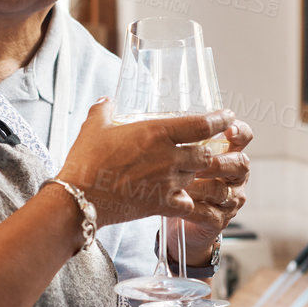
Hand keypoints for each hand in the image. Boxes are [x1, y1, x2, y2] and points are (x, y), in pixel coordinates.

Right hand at [57, 100, 240, 226]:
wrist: (81, 198)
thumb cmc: (87, 160)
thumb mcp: (94, 126)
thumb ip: (104, 110)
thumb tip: (107, 101)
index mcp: (157, 132)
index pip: (203, 125)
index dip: (220, 120)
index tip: (227, 117)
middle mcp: (169, 157)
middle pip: (206, 154)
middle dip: (211, 151)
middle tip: (213, 147)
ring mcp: (168, 183)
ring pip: (198, 177)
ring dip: (199, 174)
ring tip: (197, 171)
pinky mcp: (163, 204)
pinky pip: (189, 205)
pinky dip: (192, 203)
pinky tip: (188, 200)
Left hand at [174, 119, 253, 262]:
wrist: (175, 216)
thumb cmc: (178, 178)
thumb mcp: (181, 155)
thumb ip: (182, 139)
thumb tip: (161, 119)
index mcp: (229, 153)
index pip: (243, 137)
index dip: (239, 131)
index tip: (227, 128)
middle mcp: (235, 176)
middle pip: (241, 164)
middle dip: (219, 162)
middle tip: (199, 163)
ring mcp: (230, 199)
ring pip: (222, 190)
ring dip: (202, 186)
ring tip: (182, 184)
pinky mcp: (218, 220)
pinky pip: (209, 213)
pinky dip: (193, 207)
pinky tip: (179, 202)